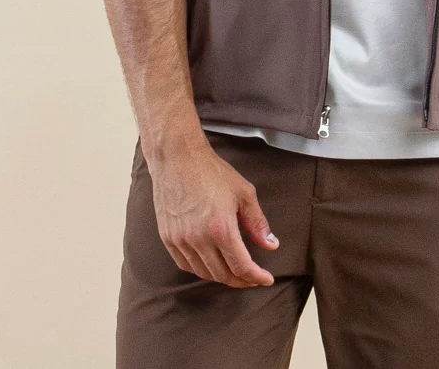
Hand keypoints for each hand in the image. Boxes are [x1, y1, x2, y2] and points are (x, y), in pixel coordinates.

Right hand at [149, 139, 279, 287]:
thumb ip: (257, 222)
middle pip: (223, 275)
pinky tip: (210, 264)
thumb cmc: (212, 172)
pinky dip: (200, 269)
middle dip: (241, 280)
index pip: (241, 266)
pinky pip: (185, 264)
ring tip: (234, 272)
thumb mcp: (243, 193)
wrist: (177, 157)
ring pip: (203, 273)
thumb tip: (271, 245)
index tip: (266, 279)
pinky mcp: (167, 237)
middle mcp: (199, 239)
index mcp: (221, 229)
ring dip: (222, 277)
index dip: (256, 277)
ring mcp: (180, 240)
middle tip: (253, 277)